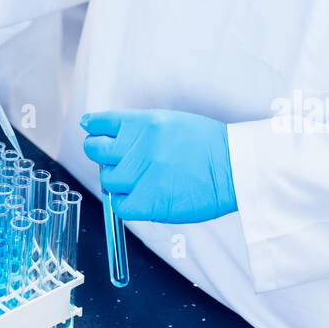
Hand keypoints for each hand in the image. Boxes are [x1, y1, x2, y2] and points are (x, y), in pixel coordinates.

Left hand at [81, 108, 236, 222]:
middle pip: (95, 151)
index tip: (93, 133)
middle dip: (102, 156)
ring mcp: (141, 175)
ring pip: (107, 180)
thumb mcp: (171, 122)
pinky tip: (142, 198)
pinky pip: (119, 206)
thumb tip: (109, 132)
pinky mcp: (148, 202)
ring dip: (119, 182)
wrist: (235, 167)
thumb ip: (139, 128)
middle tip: (118, 162)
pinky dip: (126, 204)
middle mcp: (138, 147)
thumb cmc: (209, 145)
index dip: (94, 130)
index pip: (99, 123)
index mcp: (143, 123)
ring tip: (141, 182)